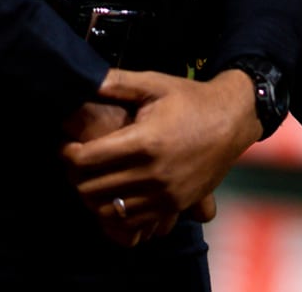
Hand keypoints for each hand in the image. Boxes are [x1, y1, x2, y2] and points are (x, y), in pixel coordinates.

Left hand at [60, 69, 262, 243]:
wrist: (234, 120)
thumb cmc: (191, 99)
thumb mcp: (155, 84)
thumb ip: (118, 83)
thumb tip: (83, 79)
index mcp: (145, 142)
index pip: (86, 159)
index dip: (67, 153)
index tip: (67, 145)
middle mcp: (154, 173)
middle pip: (91, 188)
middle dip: (76, 176)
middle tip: (78, 162)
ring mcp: (165, 194)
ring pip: (108, 210)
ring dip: (94, 196)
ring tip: (96, 178)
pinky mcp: (174, 205)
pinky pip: (132, 221)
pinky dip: (117, 211)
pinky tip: (117, 192)